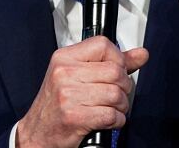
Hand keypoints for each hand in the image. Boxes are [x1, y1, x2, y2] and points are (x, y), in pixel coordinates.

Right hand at [16, 36, 148, 147]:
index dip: (118, 59)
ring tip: (112, 108)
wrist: (36, 134)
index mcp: (64, 58)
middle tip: (116, 94)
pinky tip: (108, 120)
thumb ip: (111, 63)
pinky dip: (117, 120)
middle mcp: (64, 73)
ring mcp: (68, 95)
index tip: (117, 70)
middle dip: (124, 87)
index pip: (103, 45)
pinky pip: (111, 115)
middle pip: (115, 71)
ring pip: (116, 94)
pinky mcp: (74, 117)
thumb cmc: (56, 104)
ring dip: (121, 106)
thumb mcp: (76, 75)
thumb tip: (141, 54)